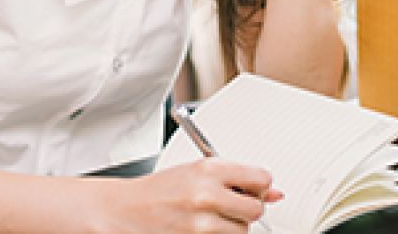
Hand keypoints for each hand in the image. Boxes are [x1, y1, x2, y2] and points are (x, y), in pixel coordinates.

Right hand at [103, 158, 282, 232]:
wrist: (122, 212)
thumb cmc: (158, 190)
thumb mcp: (196, 172)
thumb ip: (236, 179)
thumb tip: (275, 192)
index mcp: (208, 169)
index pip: (262, 178)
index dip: (260, 186)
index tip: (253, 189)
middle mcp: (206, 195)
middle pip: (256, 209)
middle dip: (247, 209)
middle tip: (231, 206)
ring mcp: (199, 224)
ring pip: (241, 231)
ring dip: (231, 227)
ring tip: (209, 218)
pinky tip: (202, 229)